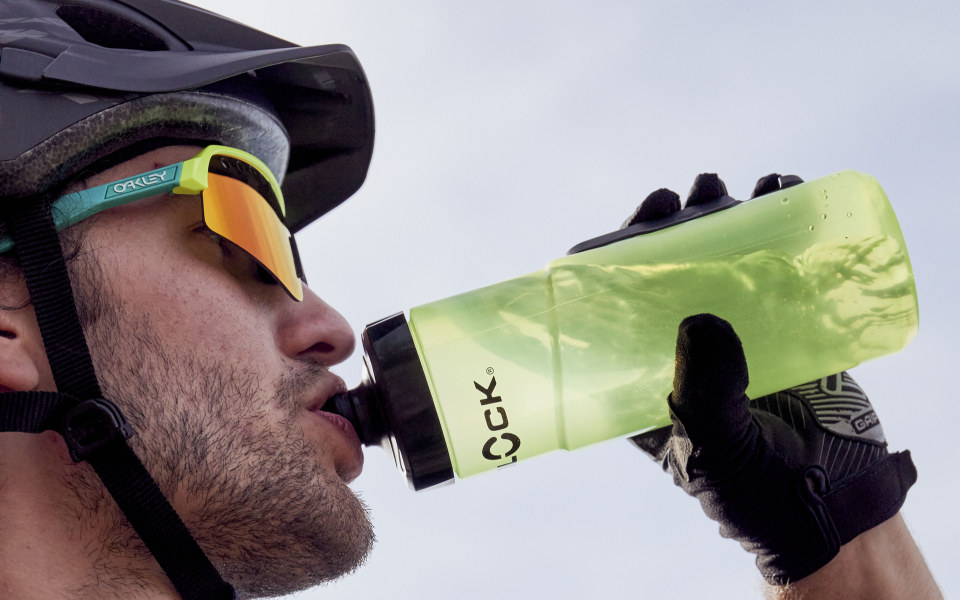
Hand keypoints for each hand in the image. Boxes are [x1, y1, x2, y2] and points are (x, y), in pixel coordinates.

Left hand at [627, 174, 917, 584]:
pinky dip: (784, 228)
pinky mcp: (785, 330)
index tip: (642, 217)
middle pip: (668, 268)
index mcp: (640, 372)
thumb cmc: (752, 493)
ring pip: (722, 260)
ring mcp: (734, 334)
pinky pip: (779, 270)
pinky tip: (788, 197)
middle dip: (677, 223)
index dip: (617, 252)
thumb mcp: (712, 445)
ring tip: (745, 188)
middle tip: (693, 194)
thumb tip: (699, 318)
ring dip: (729, 215)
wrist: (834, 510)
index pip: (613, 300)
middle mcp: (681, 346)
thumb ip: (703, 391)